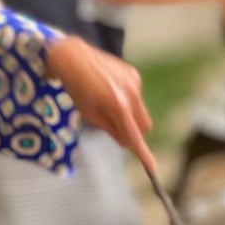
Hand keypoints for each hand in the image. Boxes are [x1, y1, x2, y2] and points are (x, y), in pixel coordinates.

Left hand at [44, 36, 155, 171]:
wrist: (73, 57)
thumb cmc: (77, 88)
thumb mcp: (90, 114)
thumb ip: (112, 130)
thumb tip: (126, 142)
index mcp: (118, 106)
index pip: (134, 135)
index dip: (142, 153)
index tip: (151, 167)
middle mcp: (131, 93)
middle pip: (144, 126)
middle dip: (135, 131)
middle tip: (116, 128)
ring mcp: (134, 82)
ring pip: (140, 110)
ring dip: (129, 114)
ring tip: (107, 102)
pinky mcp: (134, 74)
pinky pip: (136, 95)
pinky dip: (127, 99)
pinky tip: (110, 90)